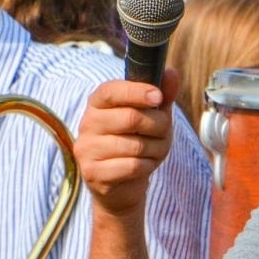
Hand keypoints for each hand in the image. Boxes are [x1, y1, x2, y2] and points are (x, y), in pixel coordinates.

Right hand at [74, 71, 180, 219]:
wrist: (122, 186)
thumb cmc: (137, 143)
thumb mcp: (153, 117)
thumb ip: (162, 95)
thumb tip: (172, 73)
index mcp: (98, 103)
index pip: (111, 90)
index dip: (137, 92)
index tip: (158, 97)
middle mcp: (88, 123)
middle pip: (130, 117)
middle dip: (157, 126)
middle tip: (163, 132)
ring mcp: (87, 148)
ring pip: (135, 145)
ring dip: (155, 149)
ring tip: (153, 151)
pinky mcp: (92, 172)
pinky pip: (131, 166)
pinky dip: (147, 166)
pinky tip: (143, 167)